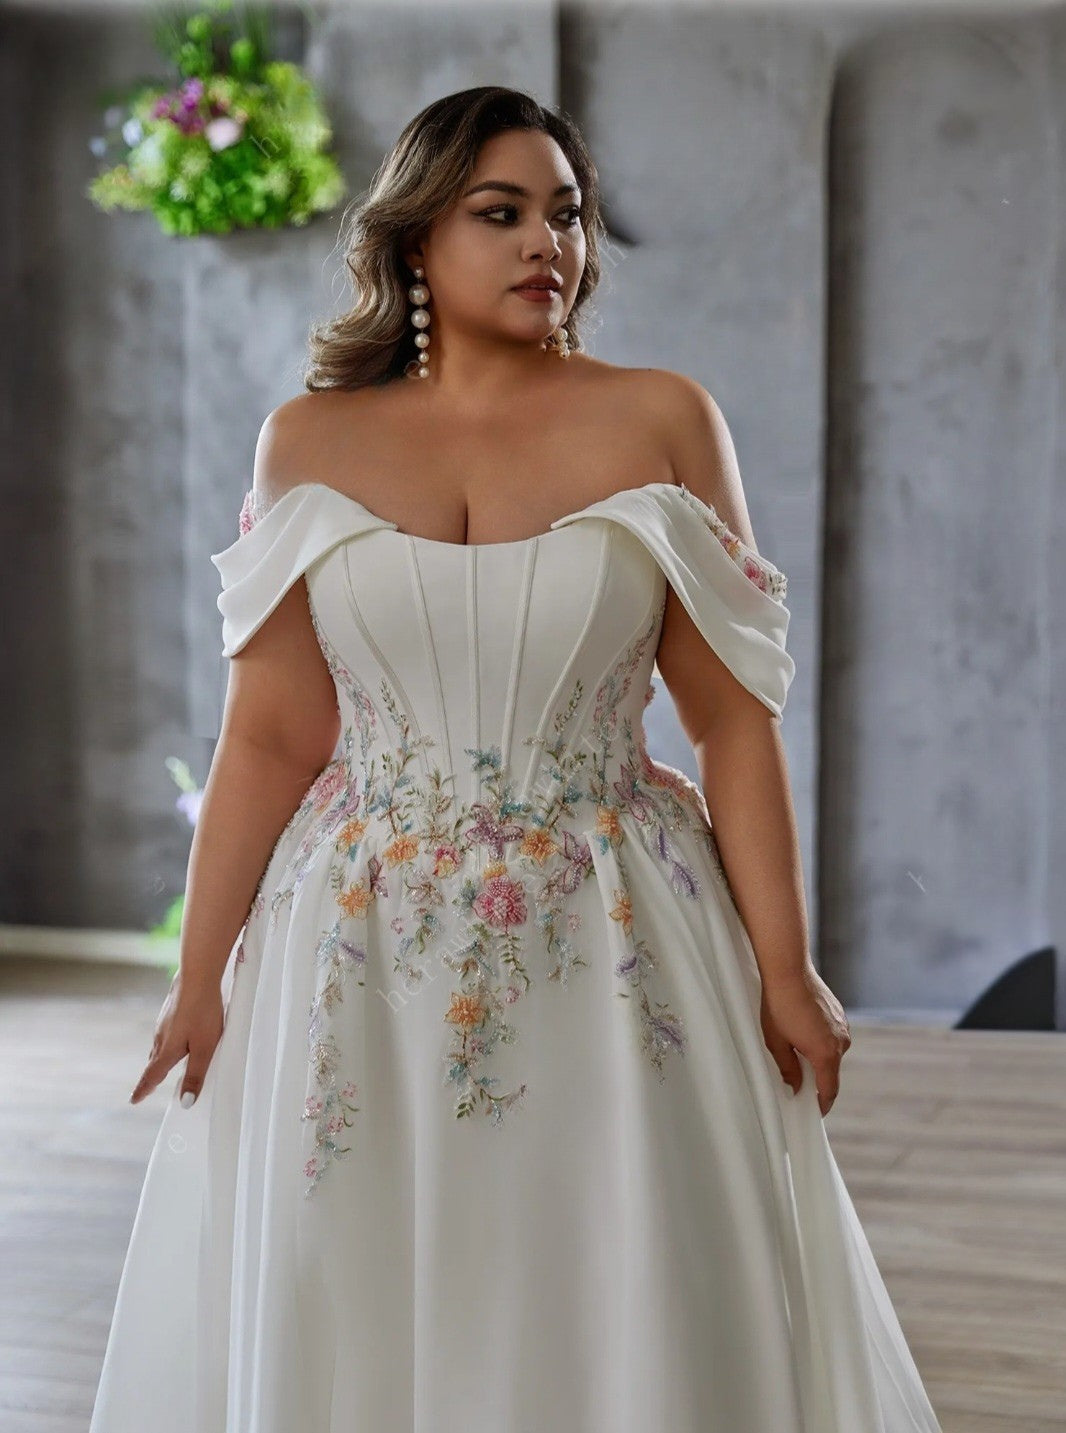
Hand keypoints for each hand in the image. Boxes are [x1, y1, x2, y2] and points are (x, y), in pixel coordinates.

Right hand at [129, 972, 224, 1107]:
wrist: (198, 975)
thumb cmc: (203, 1012)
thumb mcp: (204, 1048)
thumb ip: (195, 1074)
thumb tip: (185, 1102)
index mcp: (167, 1050)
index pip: (152, 1076)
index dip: (143, 1090)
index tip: (133, 1101)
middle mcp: (160, 1037)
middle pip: (154, 1062)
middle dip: (151, 1076)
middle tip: (146, 1087)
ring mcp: (163, 1022)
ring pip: (159, 1046)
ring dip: (159, 1058)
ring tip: (160, 1066)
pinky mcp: (170, 1010)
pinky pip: (165, 1032)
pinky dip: (166, 1042)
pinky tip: (174, 1037)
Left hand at [759, 961, 850, 1117]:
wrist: (789, 970)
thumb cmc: (778, 1006)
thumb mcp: (776, 1043)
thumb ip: (789, 1070)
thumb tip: (796, 1088)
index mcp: (826, 1054)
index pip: (829, 1089)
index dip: (822, 1104)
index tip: (814, 1112)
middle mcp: (841, 1042)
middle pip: (832, 1071)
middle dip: (817, 1079)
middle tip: (798, 1083)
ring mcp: (843, 1026)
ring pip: (832, 1052)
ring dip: (818, 1057)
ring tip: (795, 1052)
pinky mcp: (840, 1014)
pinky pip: (832, 1036)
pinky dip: (821, 1041)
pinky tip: (802, 1032)